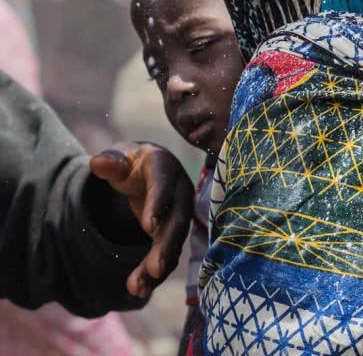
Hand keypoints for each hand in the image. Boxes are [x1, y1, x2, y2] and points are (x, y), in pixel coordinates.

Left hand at [89, 142, 193, 299]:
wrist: (144, 172)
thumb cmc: (130, 164)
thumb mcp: (120, 158)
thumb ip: (111, 162)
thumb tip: (97, 162)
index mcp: (164, 166)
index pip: (163, 184)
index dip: (157, 204)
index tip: (148, 227)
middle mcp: (179, 190)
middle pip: (176, 219)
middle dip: (166, 245)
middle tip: (155, 268)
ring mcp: (180, 213)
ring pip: (174, 242)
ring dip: (159, 266)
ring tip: (138, 287)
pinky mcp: (175, 232)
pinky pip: (169, 254)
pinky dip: (156, 273)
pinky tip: (141, 289)